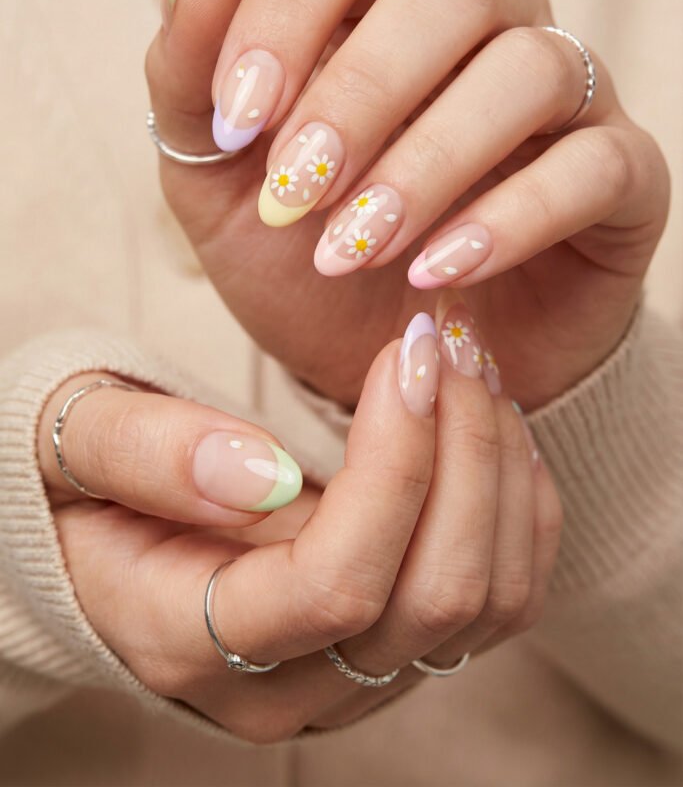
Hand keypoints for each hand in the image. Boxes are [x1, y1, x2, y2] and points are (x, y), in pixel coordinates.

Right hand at [37, 314, 560, 740]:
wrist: (105, 540)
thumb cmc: (89, 485)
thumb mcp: (78, 446)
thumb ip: (147, 456)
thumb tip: (259, 473)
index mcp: (188, 642)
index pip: (335, 585)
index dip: (394, 465)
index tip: (405, 352)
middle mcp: (286, 688)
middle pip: (432, 599)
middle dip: (463, 452)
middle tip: (449, 342)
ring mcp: (354, 680)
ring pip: (486, 605)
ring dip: (500, 473)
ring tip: (474, 369)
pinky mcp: (398, 650)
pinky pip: (500, 596)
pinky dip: (517, 504)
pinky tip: (489, 423)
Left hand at [145, 0, 669, 409]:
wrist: (381, 365)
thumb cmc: (301, 266)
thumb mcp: (218, 189)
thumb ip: (194, 83)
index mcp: (377, 3)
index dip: (286, 10)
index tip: (238, 120)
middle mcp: (483, 25)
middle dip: (361, 93)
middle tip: (296, 193)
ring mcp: (562, 96)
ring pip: (528, 68)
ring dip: (428, 163)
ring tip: (353, 250)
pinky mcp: (618, 175)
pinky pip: (596, 164)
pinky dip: (513, 217)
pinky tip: (437, 273)